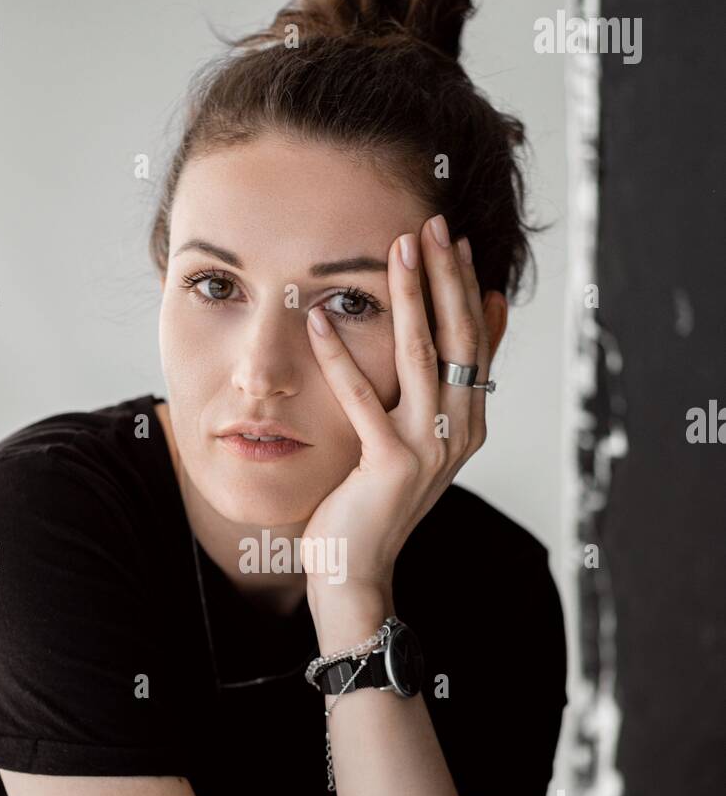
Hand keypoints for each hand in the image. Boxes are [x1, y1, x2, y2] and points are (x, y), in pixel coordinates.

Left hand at [303, 215, 492, 599]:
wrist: (356, 571)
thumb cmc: (374, 503)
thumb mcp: (414, 440)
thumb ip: (436, 391)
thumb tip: (472, 327)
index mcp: (469, 423)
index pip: (475, 341)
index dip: (467, 288)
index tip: (456, 240)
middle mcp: (459, 432)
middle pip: (458, 337)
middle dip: (446, 276)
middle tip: (433, 224)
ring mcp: (428, 449)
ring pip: (423, 355)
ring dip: (411, 296)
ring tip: (398, 248)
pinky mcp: (389, 464)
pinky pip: (363, 398)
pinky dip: (341, 356)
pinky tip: (320, 319)